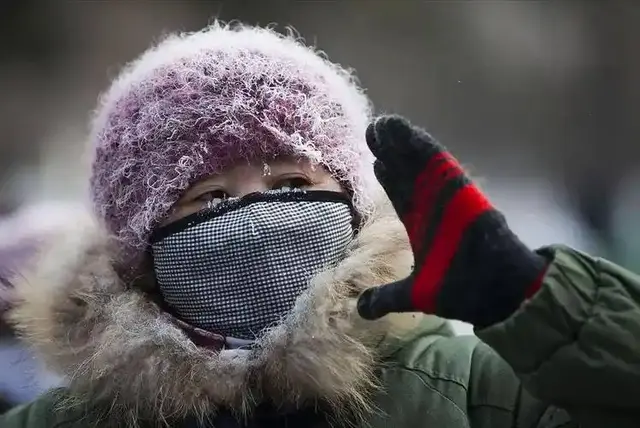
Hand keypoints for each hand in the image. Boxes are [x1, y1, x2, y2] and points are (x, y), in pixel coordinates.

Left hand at [357, 115, 548, 327]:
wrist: (497, 295)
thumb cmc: (461, 291)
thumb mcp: (414, 294)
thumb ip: (387, 297)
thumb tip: (360, 309)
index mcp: (422, 225)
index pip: (400, 194)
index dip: (388, 176)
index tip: (375, 160)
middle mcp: (431, 207)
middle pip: (406, 172)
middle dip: (389, 151)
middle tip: (372, 130)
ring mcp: (445, 197)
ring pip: (419, 163)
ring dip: (401, 142)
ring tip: (383, 123)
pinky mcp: (460, 192)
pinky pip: (439, 164)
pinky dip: (422, 146)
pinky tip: (404, 130)